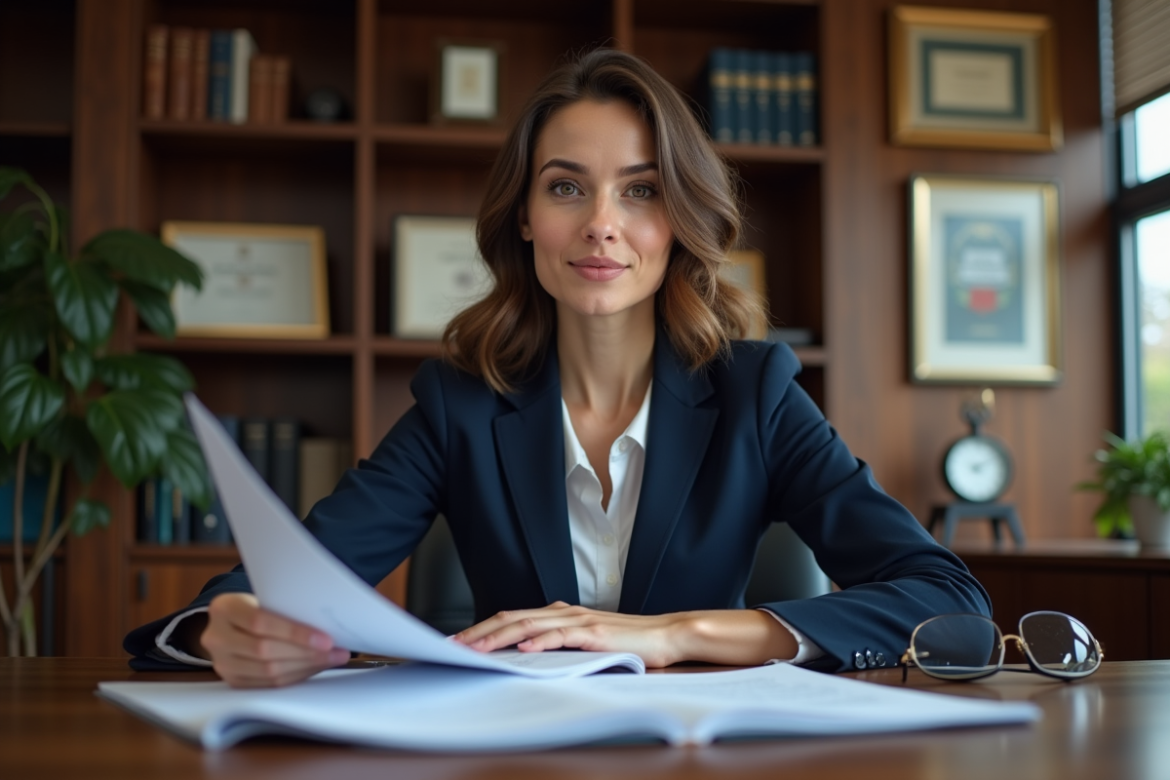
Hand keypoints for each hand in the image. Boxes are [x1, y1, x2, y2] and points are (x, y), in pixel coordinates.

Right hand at [200, 593, 350, 687]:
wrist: (230, 623)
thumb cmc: (256, 605)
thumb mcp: (264, 597)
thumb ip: (285, 608)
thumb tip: (326, 624)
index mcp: (224, 608)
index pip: (260, 622)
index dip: (295, 632)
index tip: (326, 639)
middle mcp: (216, 637)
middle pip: (265, 650)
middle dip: (306, 653)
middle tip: (336, 651)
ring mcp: (221, 662)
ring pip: (268, 671)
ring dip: (305, 666)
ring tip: (331, 659)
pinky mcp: (232, 680)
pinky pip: (268, 684)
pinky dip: (296, 676)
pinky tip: (314, 667)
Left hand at [452, 601, 685, 666]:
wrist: (665, 635)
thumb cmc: (626, 642)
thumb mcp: (585, 642)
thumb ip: (558, 644)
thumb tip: (525, 657)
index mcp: (559, 613)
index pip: (512, 618)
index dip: (483, 629)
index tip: (459, 642)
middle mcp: (564, 612)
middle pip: (512, 618)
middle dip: (480, 632)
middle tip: (453, 646)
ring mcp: (579, 620)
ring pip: (529, 626)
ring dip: (499, 637)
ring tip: (476, 649)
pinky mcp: (594, 633)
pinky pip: (562, 636)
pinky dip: (540, 642)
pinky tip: (523, 650)